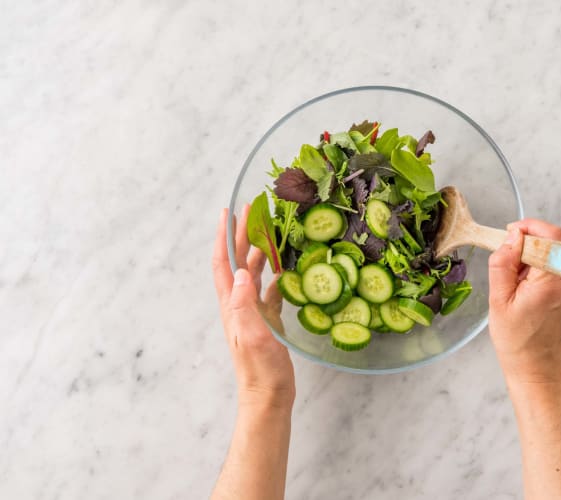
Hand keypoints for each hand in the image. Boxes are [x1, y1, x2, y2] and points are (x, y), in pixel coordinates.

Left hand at [212, 206, 294, 410]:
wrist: (268, 395)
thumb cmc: (261, 370)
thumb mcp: (253, 336)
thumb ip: (245, 305)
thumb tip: (243, 272)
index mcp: (232, 305)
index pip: (224, 263)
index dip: (224, 236)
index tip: (228, 211)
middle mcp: (239, 304)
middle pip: (238, 261)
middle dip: (242, 234)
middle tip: (253, 210)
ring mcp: (252, 312)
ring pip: (253, 273)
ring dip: (259, 250)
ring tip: (270, 231)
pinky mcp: (266, 321)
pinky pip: (269, 291)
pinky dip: (275, 275)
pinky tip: (284, 268)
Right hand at [488, 219, 560, 384]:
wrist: (540, 373)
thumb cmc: (518, 344)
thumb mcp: (499, 301)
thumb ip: (503, 264)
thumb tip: (510, 238)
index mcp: (553, 281)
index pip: (550, 234)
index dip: (528, 228)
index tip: (509, 235)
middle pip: (552, 243)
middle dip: (526, 248)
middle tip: (507, 268)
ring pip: (554, 256)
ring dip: (533, 262)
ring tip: (516, 287)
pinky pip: (559, 271)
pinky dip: (541, 274)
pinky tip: (527, 295)